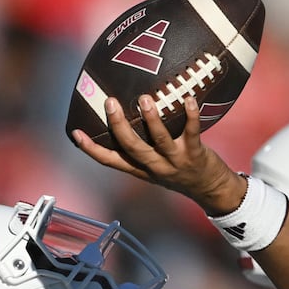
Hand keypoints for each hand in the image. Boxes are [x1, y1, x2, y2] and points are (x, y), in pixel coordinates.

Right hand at [70, 94, 245, 214]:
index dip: (92, 149)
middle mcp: (156, 167)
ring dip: (152, 120)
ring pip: (160, 141)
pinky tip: (188, 98)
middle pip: (132, 148)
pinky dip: (191, 115)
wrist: (212, 190)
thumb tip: (125, 112)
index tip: (76, 132)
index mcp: (142, 169)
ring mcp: (176, 161)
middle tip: (110, 102)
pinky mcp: (197, 155)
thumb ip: (141, 146)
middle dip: (119, 126)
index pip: (112, 161)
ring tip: (145, 99)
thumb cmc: (180, 171)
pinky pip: (192, 133)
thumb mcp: (155, 166)